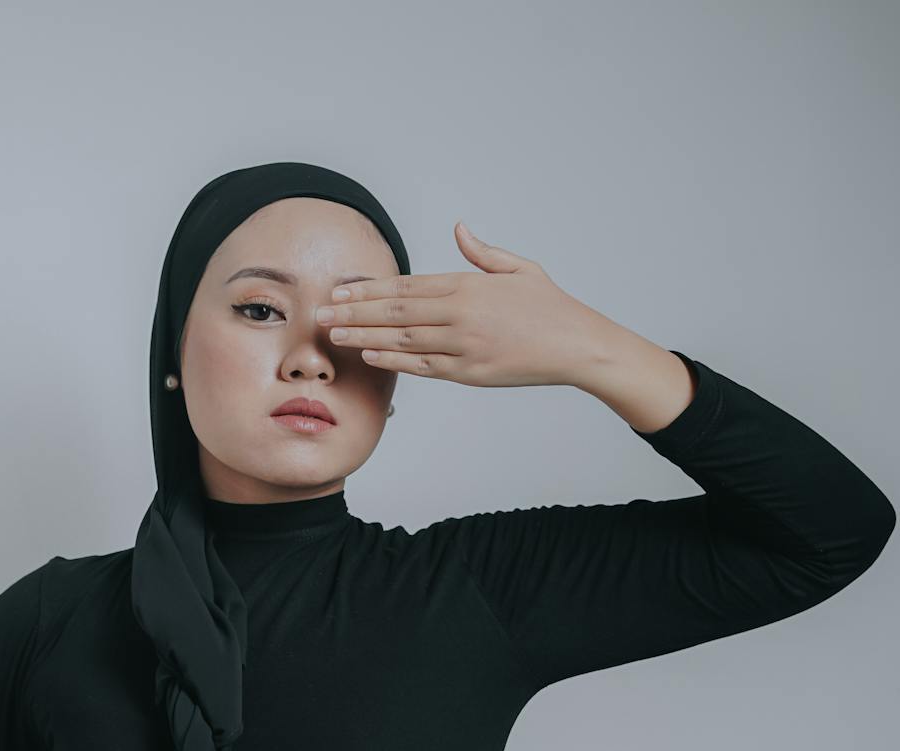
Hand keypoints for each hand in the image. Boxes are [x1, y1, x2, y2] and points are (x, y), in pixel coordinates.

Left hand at [315, 221, 622, 389]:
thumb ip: (483, 252)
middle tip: (320, 312)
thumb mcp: (520, 269)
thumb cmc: (550, 307)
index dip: (369, 289)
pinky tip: (369, 356)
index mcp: (468, 286)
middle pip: (395, 312)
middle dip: (354, 312)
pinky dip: (394, 361)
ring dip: (364, 337)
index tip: (340, 289)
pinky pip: (423, 366)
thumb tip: (459, 228)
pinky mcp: (470, 373)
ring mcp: (464, 345)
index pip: (406, 286)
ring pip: (403, 340)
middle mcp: (461, 315)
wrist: (578, 346)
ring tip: (333, 334)